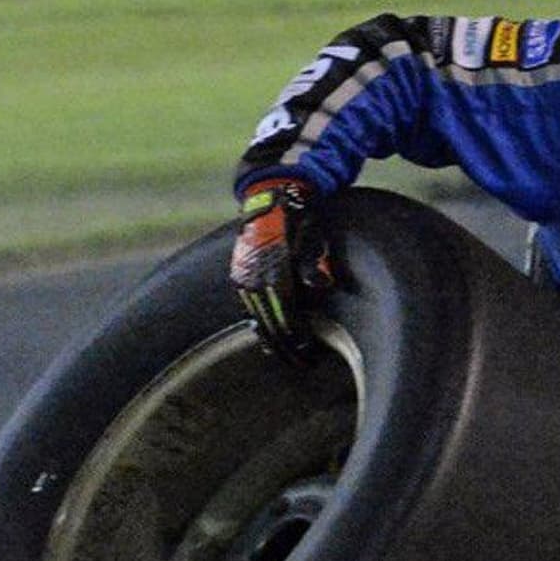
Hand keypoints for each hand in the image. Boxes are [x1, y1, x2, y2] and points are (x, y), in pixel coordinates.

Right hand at [228, 177, 334, 355]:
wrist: (268, 195)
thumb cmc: (300, 216)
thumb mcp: (314, 235)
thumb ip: (315, 263)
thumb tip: (320, 288)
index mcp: (273, 270)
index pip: (286, 316)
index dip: (298, 339)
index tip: (310, 356)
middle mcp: (253, 277)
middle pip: (270, 322)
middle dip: (287, 346)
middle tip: (303, 365)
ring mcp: (242, 276)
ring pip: (256, 317)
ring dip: (272, 339)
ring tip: (287, 357)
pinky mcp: (238, 274)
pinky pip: (248, 307)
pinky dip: (258, 324)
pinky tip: (266, 338)